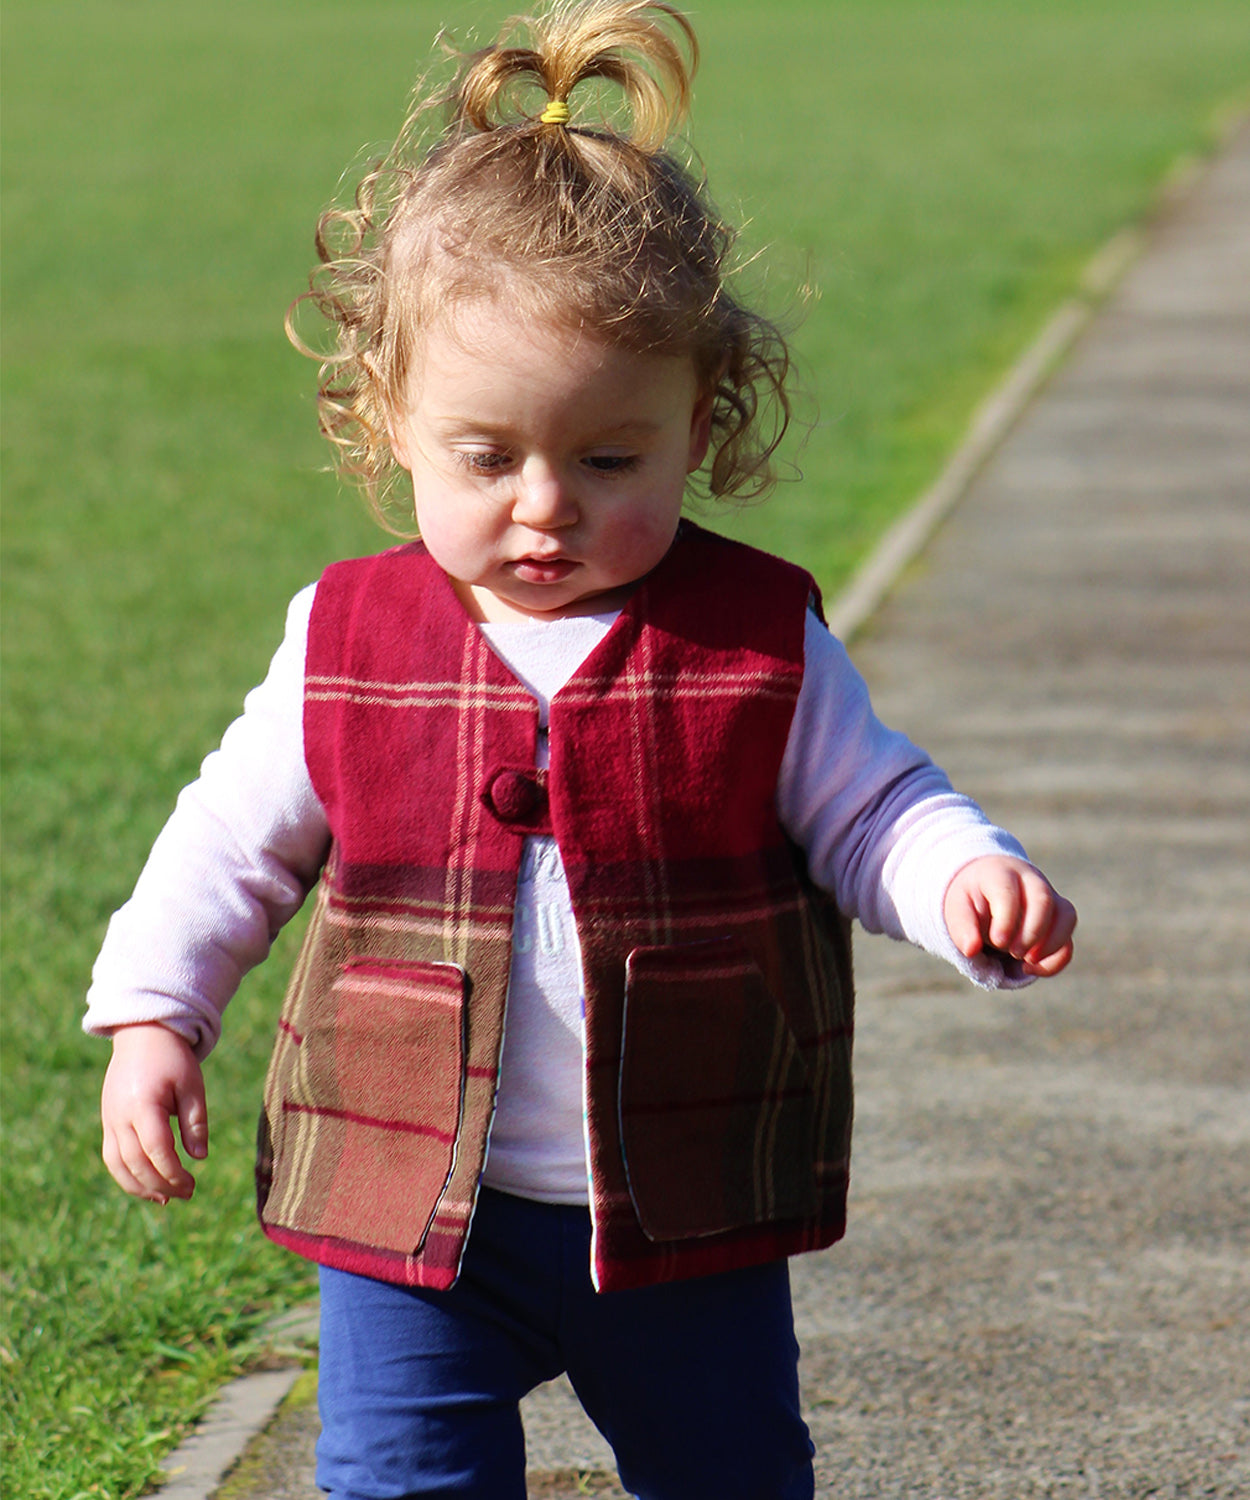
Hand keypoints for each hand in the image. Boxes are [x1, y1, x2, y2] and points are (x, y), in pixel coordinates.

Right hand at [101, 1023, 207, 1203]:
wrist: (143, 1036)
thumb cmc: (173, 1060)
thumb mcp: (192, 1084)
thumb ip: (195, 1121)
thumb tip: (199, 1157)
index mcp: (143, 1104)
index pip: (155, 1149)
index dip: (173, 1172)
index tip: (192, 1184)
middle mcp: (120, 1116)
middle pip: (135, 1163)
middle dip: (160, 1184)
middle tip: (187, 1194)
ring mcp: (110, 1120)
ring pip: (117, 1165)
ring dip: (140, 1186)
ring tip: (165, 1199)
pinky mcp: (108, 1122)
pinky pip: (112, 1157)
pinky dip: (127, 1175)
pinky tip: (148, 1185)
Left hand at [944, 856, 1075, 978]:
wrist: (987, 887)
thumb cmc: (972, 899)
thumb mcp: (957, 908)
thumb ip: (962, 927)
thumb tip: (971, 950)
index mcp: (1001, 874)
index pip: (1009, 892)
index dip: (1006, 919)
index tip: (997, 941)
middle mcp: (1031, 881)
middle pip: (1043, 901)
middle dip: (1031, 932)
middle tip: (1013, 952)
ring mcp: (1050, 898)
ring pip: (1066, 917)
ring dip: (1051, 945)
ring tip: (1026, 962)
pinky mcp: (1059, 919)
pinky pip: (1069, 939)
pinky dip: (1056, 960)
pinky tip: (1031, 968)